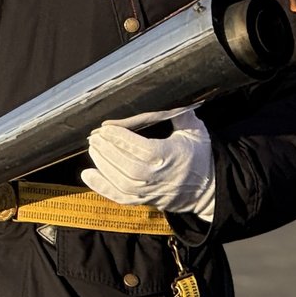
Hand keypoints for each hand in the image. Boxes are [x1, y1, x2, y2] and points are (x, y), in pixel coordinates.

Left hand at [82, 107, 215, 220]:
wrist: (208, 189)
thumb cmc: (200, 156)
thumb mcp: (195, 131)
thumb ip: (179, 113)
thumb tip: (164, 95)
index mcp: (172, 157)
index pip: (143, 149)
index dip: (122, 139)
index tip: (106, 128)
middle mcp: (159, 177)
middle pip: (127, 166)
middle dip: (107, 150)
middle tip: (94, 136)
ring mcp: (150, 192)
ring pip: (120, 182)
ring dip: (102, 164)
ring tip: (93, 148)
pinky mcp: (144, 201)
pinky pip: (119, 197)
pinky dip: (101, 187)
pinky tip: (88, 174)